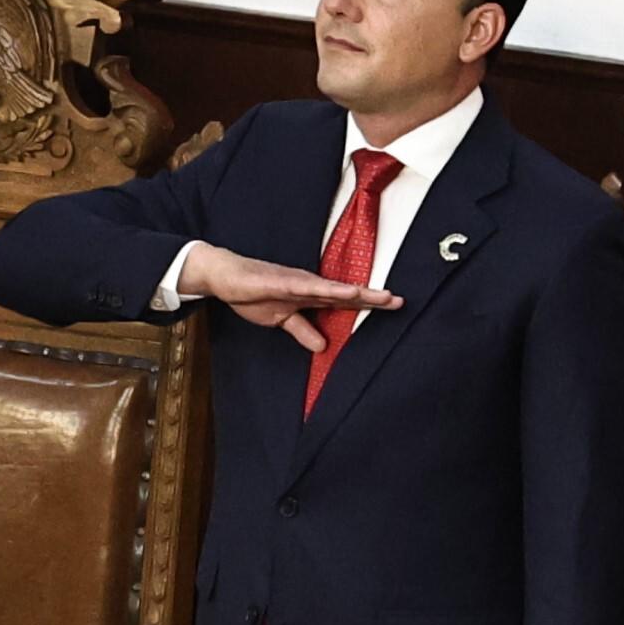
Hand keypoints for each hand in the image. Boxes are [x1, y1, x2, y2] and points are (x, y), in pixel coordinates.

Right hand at [173, 239, 396, 342]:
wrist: (225, 277)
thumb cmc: (252, 293)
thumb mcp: (281, 320)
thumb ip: (303, 331)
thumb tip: (323, 347)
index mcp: (310, 295)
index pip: (345, 301)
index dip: (369, 304)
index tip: (393, 306)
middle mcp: (309, 285)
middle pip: (346, 293)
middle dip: (372, 297)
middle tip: (398, 301)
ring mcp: (297, 281)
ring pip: (333, 288)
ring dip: (356, 293)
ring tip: (380, 296)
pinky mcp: (281, 280)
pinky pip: (308, 286)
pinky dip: (328, 289)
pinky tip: (343, 292)